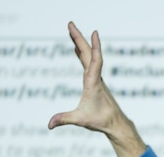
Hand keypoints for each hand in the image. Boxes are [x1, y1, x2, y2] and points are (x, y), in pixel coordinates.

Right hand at [48, 22, 145, 156]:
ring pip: (89, 57)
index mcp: (93, 83)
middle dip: (79, 38)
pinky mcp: (95, 81)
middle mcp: (96, 78)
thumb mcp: (80, 120)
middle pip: (89, 54)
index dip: (95, 47)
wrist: (115, 122)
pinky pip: (88, 63)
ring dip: (80, 43)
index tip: (94, 32)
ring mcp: (96, 79)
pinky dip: (82, 54)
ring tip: (72, 31)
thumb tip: (49, 125)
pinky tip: (77, 48)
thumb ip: (64, 119)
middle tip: (70, 24)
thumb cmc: (100, 120)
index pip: (95, 61)